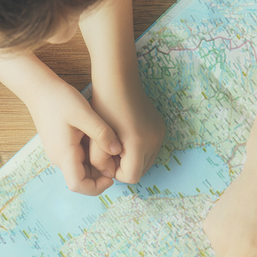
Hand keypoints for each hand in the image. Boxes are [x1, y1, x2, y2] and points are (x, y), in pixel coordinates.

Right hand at [26, 82, 123, 194]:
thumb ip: (102, 133)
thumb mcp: (84, 113)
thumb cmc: (59, 99)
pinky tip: (100, 141)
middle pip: (81, 180)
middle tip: (116, 159)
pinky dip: (91, 156)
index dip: (97, 187)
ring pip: (81, 170)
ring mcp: (59, 153)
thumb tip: (117, 151)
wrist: (38, 88)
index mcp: (64, 154)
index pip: (78, 186)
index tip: (112, 176)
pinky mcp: (61, 146)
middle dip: (100, 176)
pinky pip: (78, 159)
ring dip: (96, 165)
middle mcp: (59, 158)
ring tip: (109, 147)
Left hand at [88, 68, 164, 183]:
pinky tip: (126, 134)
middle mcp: (154, 141)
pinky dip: (138, 149)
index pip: (131, 177)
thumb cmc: (103, 107)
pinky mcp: (161, 129)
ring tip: (118, 142)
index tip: (106, 156)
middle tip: (110, 149)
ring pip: (145, 162)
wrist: (118, 80)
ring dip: (131, 158)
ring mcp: (160, 135)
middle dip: (124, 166)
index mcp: (138, 144)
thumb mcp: (95, 137)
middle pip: (140, 171)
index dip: (116, 172)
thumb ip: (99, 161)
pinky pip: (150, 149)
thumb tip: (110, 174)